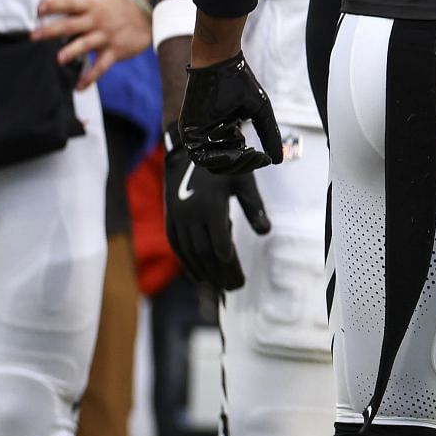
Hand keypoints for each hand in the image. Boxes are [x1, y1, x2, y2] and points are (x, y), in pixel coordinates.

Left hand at [34, 0, 151, 89]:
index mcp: (91, 5)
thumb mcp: (101, 0)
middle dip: (52, 30)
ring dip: (72, 51)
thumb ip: (81, 5)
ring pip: (86, 44)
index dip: (55, 4)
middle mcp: (97, 20)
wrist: (148, 15)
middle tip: (34, 36)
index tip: (39, 9)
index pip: (70, 2)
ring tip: (59, 59)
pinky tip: (79, 86)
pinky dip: (90, 77)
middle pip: (71, 24)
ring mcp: (106, 36)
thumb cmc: (117, 7)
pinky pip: (101, 66)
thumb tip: (52, 8)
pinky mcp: (115, 50)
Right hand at [163, 137, 269, 290]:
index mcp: (210, 206)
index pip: (219, 246)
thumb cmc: (222, 164)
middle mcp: (191, 215)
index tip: (239, 279)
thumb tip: (265, 232)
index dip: (228, 265)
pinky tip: (197, 276)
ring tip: (218, 286)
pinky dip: (186, 262)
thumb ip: (254, 207)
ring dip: (203, 272)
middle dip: (219, 273)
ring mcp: (178, 217)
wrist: (190, 147)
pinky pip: (176, 245)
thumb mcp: (243, 181)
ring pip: (189, 252)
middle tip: (233, 288)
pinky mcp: (170, 217)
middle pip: (204, 254)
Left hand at [178, 53, 282, 173]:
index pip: (236, 157)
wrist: (219, 63)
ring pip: (212, 163)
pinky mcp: (188, 131)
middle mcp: (211, 135)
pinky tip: (234, 154)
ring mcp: (198, 134)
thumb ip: (269, 135)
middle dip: (243, 165)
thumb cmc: (239, 82)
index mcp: (226, 131)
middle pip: (224, 164)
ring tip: (248, 155)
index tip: (265, 158)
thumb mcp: (260, 111)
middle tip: (257, 157)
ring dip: (232, 164)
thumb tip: (278, 160)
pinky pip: (199, 156)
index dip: (251, 162)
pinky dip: (216, 159)